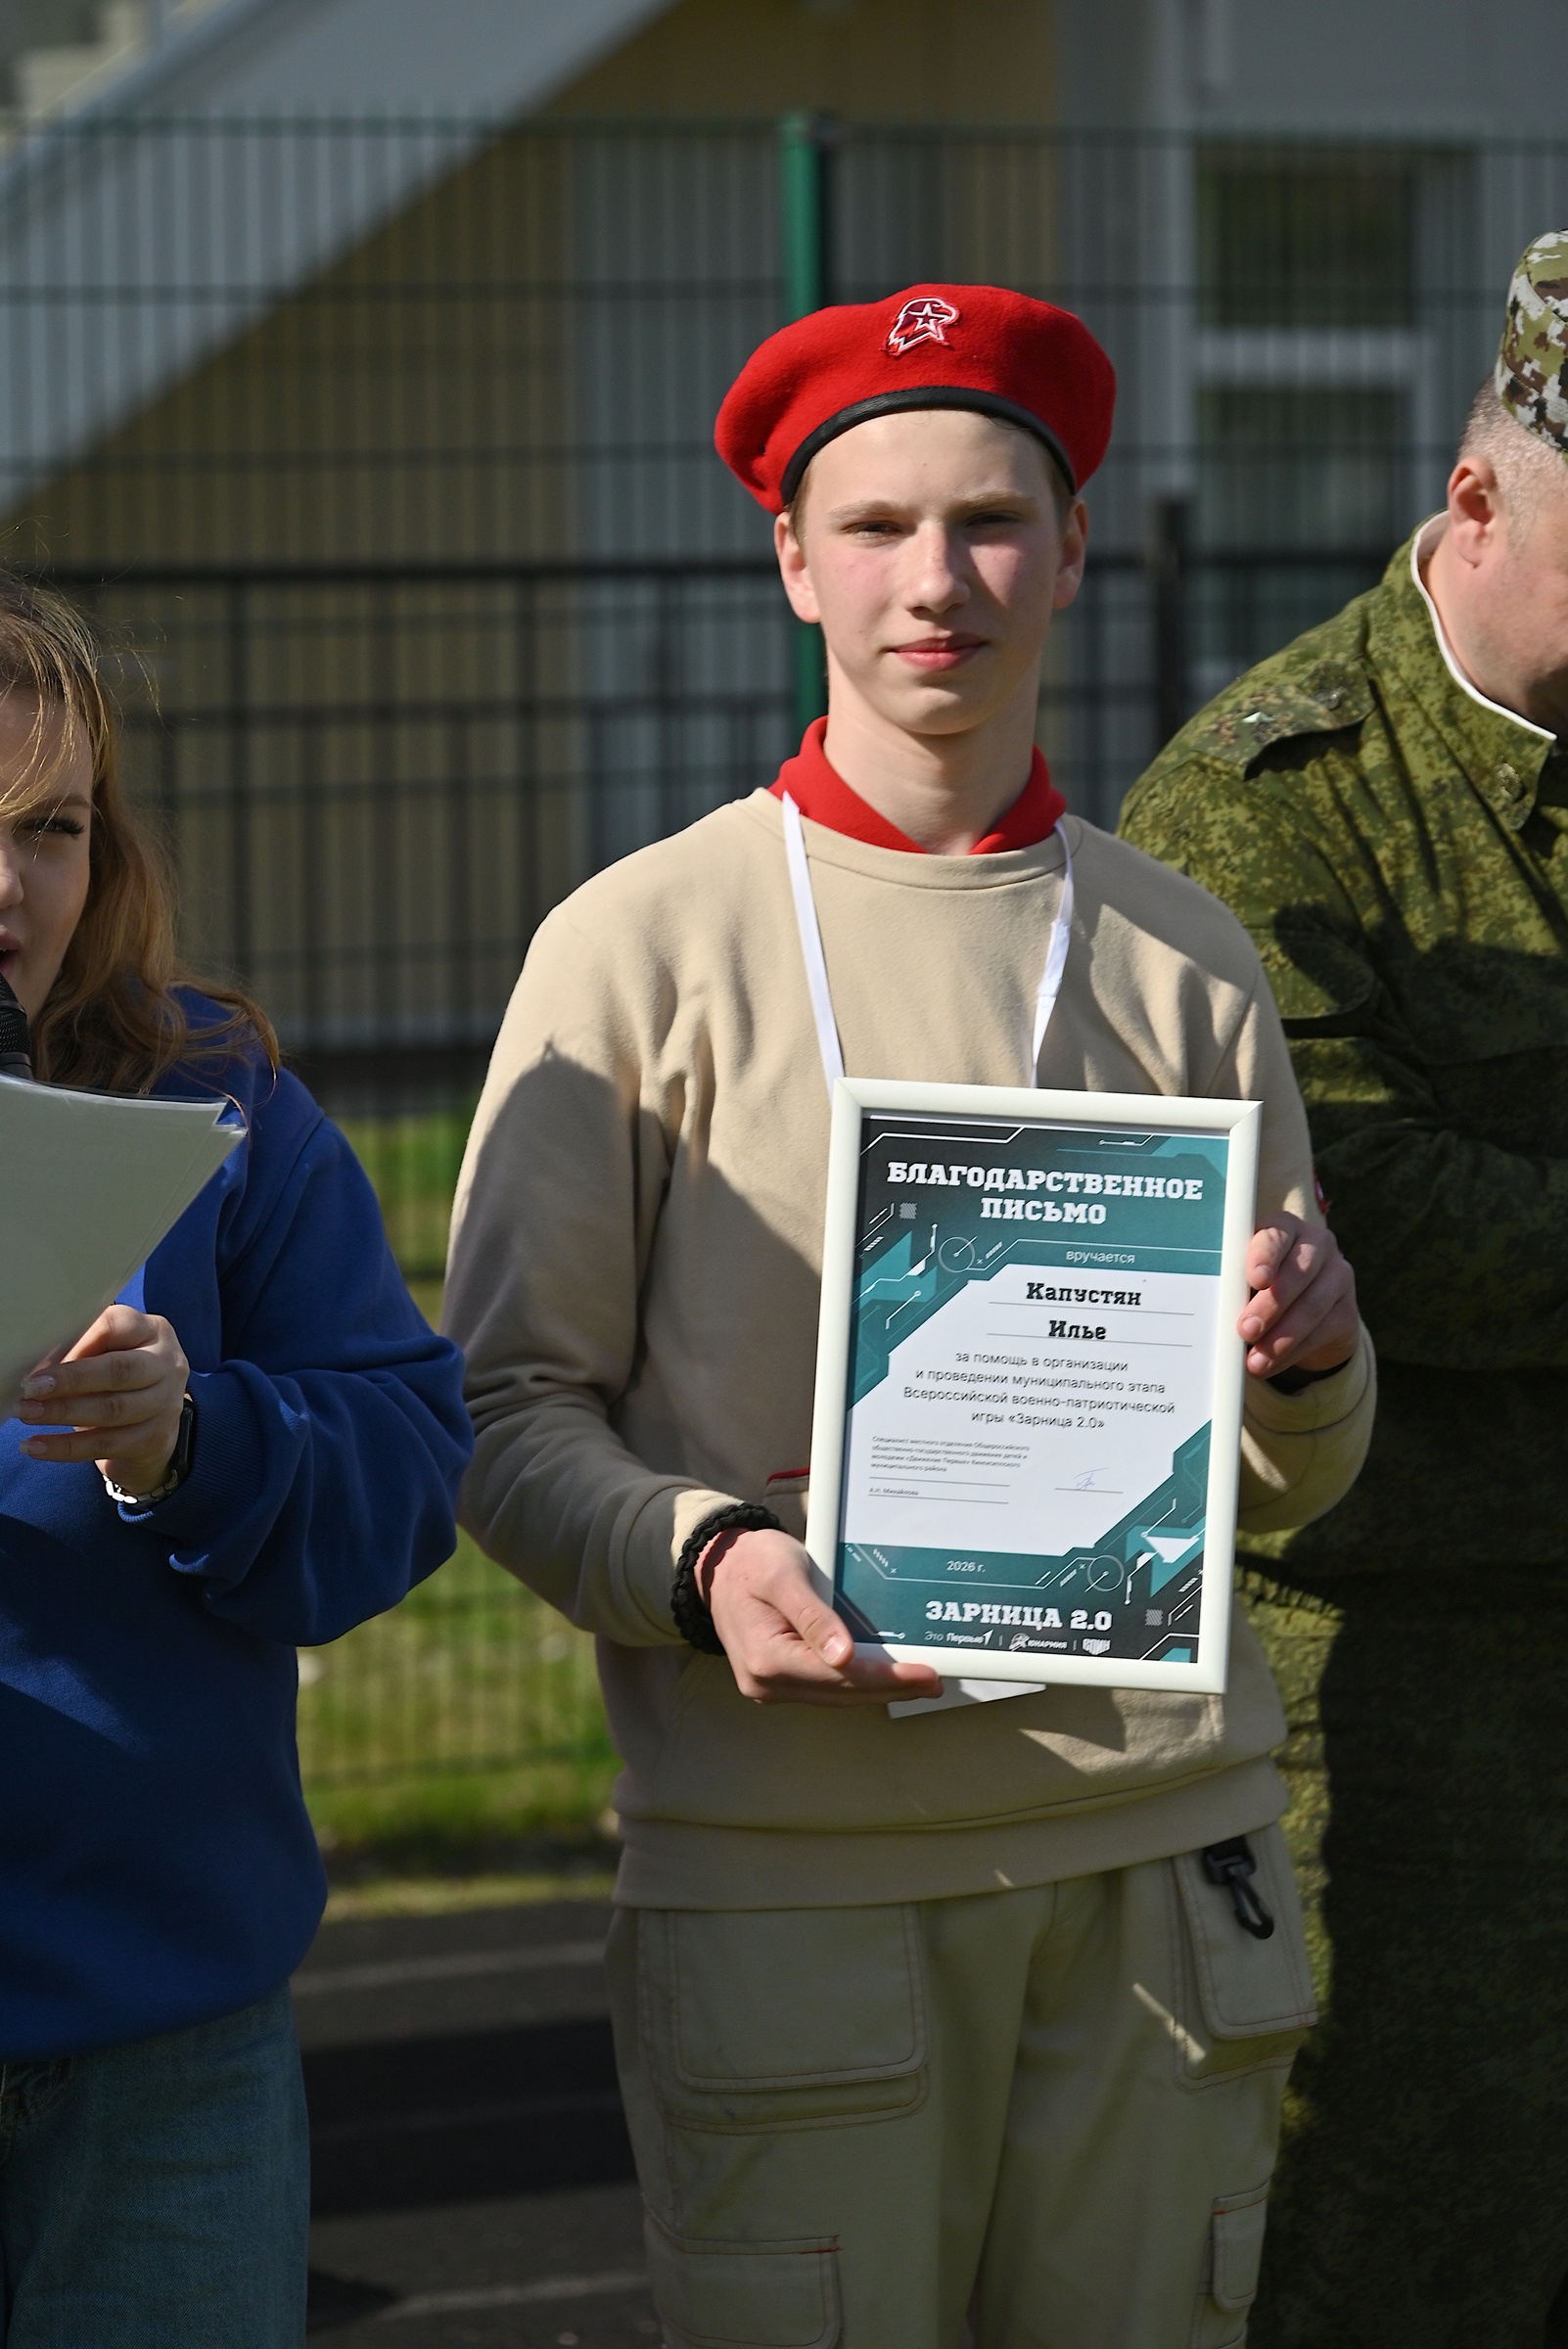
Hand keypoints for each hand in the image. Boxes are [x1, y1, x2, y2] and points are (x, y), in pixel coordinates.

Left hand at [18, 1306, 189, 1495]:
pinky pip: (104, 1445)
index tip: (43, 1355)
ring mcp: (165, 1404)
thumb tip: (36, 1364)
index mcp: (153, 1331)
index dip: (78, 1340)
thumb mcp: (110, 1351)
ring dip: (63, 1412)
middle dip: (71, 1380)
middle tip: (31, 1387)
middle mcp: (167, 1365)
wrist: (154, 1423)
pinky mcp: (154, 1439)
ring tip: (27, 1413)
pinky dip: (66, 1447)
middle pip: (119, 1370)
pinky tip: (36, 1446)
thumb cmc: (120, 1376)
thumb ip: (82, 1348)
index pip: (115, 1326)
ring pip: (112, 1410)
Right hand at [701, 1526, 944, 1706]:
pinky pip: (824, 1688)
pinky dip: (857, 1683)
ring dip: (878, 1690)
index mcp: (766, 1658)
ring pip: (835, 1695)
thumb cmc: (753, 1563)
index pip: (840, 1676)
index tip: (925, 1674)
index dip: (886, 1678)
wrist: (720, 1566)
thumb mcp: (784, 1575)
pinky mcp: (778, 1681)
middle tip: (935, 1681)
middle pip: (842, 1693)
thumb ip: (813, 1615)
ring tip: (919, 1682)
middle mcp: (765, 1683)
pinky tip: (884, 1675)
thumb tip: (844, 1657)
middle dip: (891, 1689)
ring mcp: (770, 1687)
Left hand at [1239, 1213, 1358, 1380]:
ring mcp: (1338, 1275)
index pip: (1277, 1236)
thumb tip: (1216, 1310)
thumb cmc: (1262, 1286)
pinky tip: (1271, 1366)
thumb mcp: (1247, 1278)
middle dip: (1269, 1305)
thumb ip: (1236, 1283)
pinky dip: (1292, 1352)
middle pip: (1297, 1273)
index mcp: (1285, 1228)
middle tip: (1245, 1330)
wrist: (1307, 1313)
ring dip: (1280, 1337)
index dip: (1265, 1256)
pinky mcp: (1348, 1309)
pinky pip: (1322, 1332)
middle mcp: (1317, 1245)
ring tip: (1255, 1361)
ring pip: (1312, 1306)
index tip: (1255, 1279)